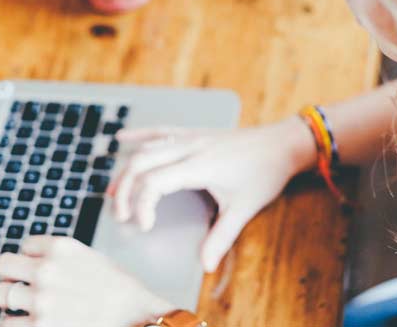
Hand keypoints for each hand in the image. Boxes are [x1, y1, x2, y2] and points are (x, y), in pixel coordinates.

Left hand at [0, 236, 172, 326]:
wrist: (136, 316)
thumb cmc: (118, 289)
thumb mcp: (90, 258)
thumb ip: (60, 257)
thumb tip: (32, 260)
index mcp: (61, 248)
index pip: (24, 245)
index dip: (32, 257)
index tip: (40, 267)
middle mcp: (47, 270)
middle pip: (3, 265)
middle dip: (12, 275)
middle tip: (22, 284)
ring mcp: (40, 299)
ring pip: (0, 294)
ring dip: (12, 301)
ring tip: (28, 305)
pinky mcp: (39, 326)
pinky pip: (7, 323)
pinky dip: (16, 323)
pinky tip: (33, 321)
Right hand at [108, 117, 315, 271]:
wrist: (283, 143)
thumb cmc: (265, 173)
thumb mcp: (244, 208)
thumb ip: (222, 237)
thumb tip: (205, 265)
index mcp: (199, 165)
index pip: (154, 182)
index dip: (142, 205)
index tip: (145, 227)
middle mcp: (189, 147)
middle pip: (141, 164)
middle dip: (125, 191)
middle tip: (122, 217)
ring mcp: (190, 137)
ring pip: (147, 149)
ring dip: (127, 170)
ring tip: (113, 193)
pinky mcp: (194, 133)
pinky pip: (160, 131)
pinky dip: (139, 136)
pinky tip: (122, 139)